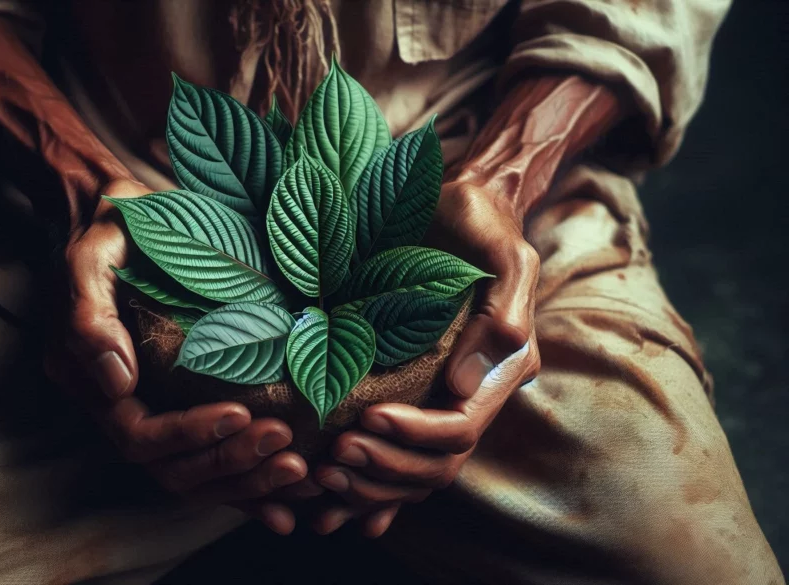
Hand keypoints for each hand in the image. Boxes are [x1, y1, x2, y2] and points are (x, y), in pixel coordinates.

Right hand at [60, 179, 310, 533]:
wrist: (118, 215)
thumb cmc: (106, 233)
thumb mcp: (89, 261)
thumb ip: (91, 318)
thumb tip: (118, 381)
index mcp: (94, 383)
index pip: (139, 435)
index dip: (189, 434)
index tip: (242, 414)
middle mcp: (123, 407)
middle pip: (174, 467)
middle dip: (230, 463)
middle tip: (287, 449)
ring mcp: (156, 409)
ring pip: (199, 472)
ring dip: (248, 481)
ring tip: (300, 474)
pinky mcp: (186, 404)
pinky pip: (216, 456)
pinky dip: (250, 485)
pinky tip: (290, 505)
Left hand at [312, 182, 541, 536]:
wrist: (455, 209)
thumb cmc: (479, 220)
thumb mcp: (502, 248)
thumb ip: (502, 306)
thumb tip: (464, 382)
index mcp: (502, 368)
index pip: (460, 427)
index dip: (414, 434)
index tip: (365, 418)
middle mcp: (473, 391)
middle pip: (436, 463)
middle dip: (386, 466)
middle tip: (332, 457)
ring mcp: (443, 397)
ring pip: (415, 470)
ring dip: (372, 484)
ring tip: (324, 477)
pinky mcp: (415, 393)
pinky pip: (396, 454)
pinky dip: (369, 483)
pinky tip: (335, 497)